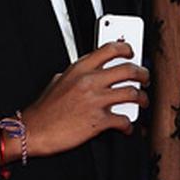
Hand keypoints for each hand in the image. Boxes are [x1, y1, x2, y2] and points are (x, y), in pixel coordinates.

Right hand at [23, 42, 149, 157]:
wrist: (34, 130)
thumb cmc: (44, 110)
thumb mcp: (58, 80)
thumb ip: (77, 74)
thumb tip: (92, 72)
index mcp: (79, 68)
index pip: (110, 49)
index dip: (127, 49)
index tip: (132, 52)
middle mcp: (89, 81)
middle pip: (129, 69)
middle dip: (142, 74)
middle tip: (145, 79)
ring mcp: (95, 101)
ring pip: (132, 93)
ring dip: (142, 99)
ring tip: (142, 102)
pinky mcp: (98, 121)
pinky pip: (124, 120)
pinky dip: (129, 124)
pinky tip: (127, 125)